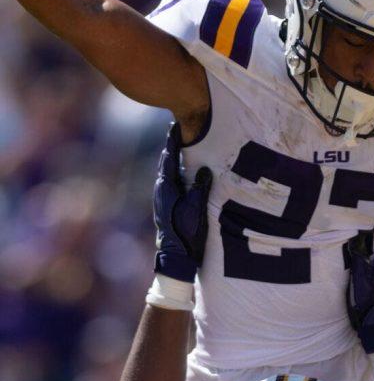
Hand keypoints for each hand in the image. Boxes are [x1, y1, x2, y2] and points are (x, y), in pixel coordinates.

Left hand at [153, 122, 212, 281]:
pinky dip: (176, 171)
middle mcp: (161, 189)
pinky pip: (170, 181)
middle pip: (166, 161)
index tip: (176, 124)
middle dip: (173, 146)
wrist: (176, 256)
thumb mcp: (197, 209)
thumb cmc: (186, 233)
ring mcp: (162, 198)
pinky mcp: (166, 205)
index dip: (173, 140)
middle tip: (180, 130)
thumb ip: (200, 188)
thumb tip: (204, 169)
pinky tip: (182, 172)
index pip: (170, 156)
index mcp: (167, 186)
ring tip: (182, 146)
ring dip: (174, 159)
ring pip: (167, 171)